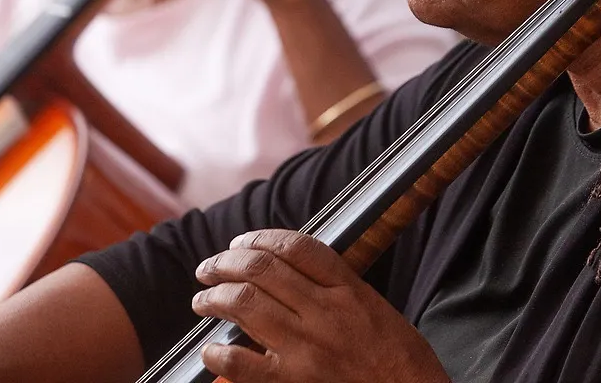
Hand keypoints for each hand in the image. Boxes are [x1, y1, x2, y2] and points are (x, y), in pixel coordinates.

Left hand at [192, 230, 448, 382]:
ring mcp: (307, 348)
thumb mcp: (375, 308)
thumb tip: (288, 272)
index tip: (241, 242)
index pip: (296, 247)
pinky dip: (219, 353)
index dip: (260, 238)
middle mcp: (326, 312)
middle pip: (262, 269)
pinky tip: (211, 349)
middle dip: (225, 263)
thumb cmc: (397, 360)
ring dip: (214, 298)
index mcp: (349, 289)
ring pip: (245, 305)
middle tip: (208, 267)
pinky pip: (242, 363)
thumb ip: (336, 287)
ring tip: (202, 300)